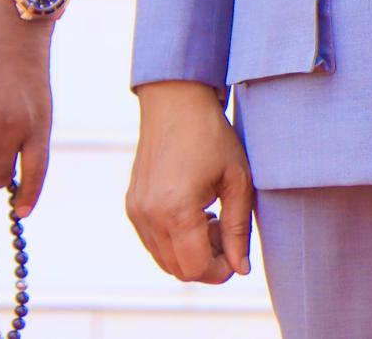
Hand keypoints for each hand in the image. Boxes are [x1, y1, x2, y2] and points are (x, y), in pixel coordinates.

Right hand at [125, 81, 252, 284]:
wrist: (175, 101)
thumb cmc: (211, 136)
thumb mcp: (237, 181)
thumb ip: (238, 230)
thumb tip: (240, 269)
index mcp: (177, 210)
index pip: (196, 270)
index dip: (220, 271)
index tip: (235, 252)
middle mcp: (150, 215)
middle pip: (179, 270)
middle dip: (206, 262)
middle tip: (223, 230)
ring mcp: (136, 210)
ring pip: (164, 260)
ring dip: (189, 252)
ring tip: (209, 218)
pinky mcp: (131, 204)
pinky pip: (152, 242)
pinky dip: (173, 241)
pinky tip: (192, 211)